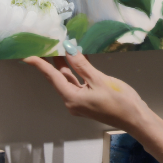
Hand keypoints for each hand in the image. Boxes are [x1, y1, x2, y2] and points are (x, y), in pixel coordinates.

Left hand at [24, 50, 147, 129]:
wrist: (135, 118)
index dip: (40, 65)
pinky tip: (78, 57)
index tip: (27, 56)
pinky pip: (79, 81)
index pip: (53, 77)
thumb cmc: (118, 101)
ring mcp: (81, 100)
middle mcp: (73, 100)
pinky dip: (78, 70)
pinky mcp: (89, 98)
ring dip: (66, 64)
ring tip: (61, 46)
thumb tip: (68, 50)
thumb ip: (82, 65)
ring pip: (69, 79)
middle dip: (53, 61)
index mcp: (72, 98)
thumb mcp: (100, 81)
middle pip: (59, 78)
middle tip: (47, 44)